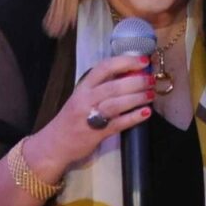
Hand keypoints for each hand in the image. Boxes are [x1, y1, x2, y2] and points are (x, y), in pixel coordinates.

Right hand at [29, 53, 154, 179]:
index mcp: (83, 87)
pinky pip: (118, 124)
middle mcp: (85, 99)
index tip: (143, 60)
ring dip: (137, 98)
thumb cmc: (71, 119)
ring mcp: (90, 116)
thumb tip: (129, 75)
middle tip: (151, 79)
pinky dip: (134, 117)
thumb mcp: (82, 98)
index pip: (104, 68)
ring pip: (116, 104)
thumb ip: (100, 87)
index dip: (125, 62)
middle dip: (136, 81)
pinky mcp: (96, 134)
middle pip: (113, 86)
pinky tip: (146, 112)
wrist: (54, 144)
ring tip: (151, 94)